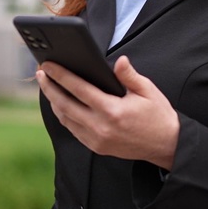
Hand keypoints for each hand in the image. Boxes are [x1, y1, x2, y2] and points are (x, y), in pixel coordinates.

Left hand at [37, 55, 179, 169]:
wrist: (167, 145)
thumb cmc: (157, 115)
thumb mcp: (147, 91)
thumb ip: (129, 76)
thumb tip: (119, 61)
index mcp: (112, 111)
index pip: (78, 89)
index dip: (60, 75)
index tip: (48, 65)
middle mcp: (101, 127)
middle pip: (64, 104)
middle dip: (49, 87)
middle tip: (41, 73)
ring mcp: (97, 140)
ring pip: (65, 118)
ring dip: (53, 101)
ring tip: (48, 85)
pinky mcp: (96, 147)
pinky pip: (73, 129)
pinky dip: (63, 115)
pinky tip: (61, 103)